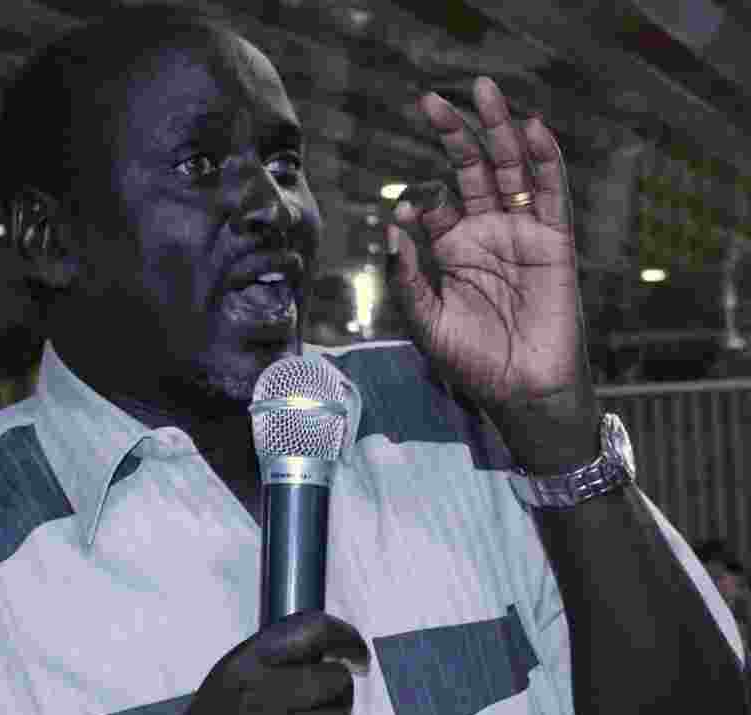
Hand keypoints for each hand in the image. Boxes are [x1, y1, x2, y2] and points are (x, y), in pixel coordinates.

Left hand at [386, 76, 591, 417]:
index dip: (421, 195)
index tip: (410, 208)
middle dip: (455, 134)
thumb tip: (394, 223)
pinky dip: (544, 160)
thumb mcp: (426, 321)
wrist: (521, 391)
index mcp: (451, 250)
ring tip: (485, 90)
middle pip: (471, 170)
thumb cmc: (471, 362)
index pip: (436, 201)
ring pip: (510, 170)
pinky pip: (551, 193)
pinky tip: (531, 128)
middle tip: (431, 100)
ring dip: (499, 130)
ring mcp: (520, 233)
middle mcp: (485, 233)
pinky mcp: (554, 242)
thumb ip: (406, 276)